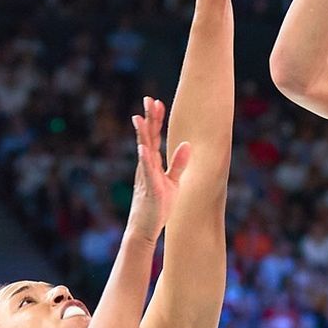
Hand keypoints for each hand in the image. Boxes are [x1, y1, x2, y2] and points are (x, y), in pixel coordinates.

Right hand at [125, 97, 190, 242]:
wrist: (144, 228)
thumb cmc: (158, 206)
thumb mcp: (172, 182)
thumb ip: (178, 163)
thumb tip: (187, 145)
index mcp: (152, 163)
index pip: (155, 137)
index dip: (156, 119)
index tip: (158, 102)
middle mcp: (147, 166)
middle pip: (147, 137)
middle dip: (148, 118)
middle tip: (148, 99)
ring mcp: (146, 176)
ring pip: (144, 151)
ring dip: (143, 134)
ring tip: (140, 117)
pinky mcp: (149, 188)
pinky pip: (146, 171)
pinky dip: (144, 158)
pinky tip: (143, 147)